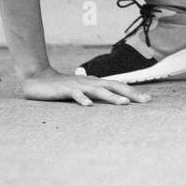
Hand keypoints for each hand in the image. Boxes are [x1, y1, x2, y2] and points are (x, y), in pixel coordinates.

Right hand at [20, 67, 151, 105]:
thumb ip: (95, 94)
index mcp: (95, 83)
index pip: (118, 85)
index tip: (148, 99)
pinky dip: (82, 100)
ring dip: (111, 97)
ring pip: (98, 90)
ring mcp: (78, 85)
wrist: (37, 79)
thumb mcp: (82, 91)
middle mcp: (90, 82)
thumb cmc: (62, 88)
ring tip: (124, 103)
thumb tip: (113, 100)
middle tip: (145, 101)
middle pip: (114, 86)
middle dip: (131, 93)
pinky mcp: (65, 90)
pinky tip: (89, 106)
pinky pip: (75, 95)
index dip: (133, 92)